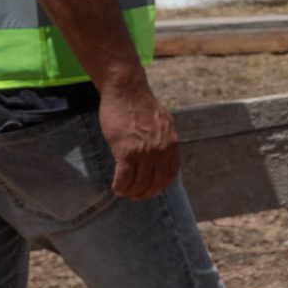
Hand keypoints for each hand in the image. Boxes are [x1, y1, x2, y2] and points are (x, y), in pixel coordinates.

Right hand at [98, 79, 180, 199]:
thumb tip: (160, 155)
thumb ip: (162, 140)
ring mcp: (145, 152)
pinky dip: (120, 186)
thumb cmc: (141, 105)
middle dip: (145, 193)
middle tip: (135, 195)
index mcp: (172, 144)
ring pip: (139, 183)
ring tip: (124, 192)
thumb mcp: (162, 124)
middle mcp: (161, 151)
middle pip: (156, 183)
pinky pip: (124, 178)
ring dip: (131, 192)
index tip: (151, 189)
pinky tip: (116, 188)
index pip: (170, 174)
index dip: (160, 186)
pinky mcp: (127, 152)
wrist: (127, 91)